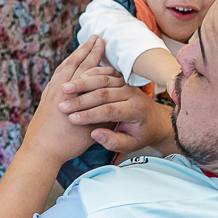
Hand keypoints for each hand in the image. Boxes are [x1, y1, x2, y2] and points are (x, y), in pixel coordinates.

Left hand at [23, 37, 106, 164]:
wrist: (41, 151)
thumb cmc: (68, 143)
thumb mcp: (91, 129)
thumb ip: (101, 112)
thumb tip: (112, 101)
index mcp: (73, 94)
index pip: (87, 68)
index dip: (96, 54)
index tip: (102, 42)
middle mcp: (60, 88)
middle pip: (75, 62)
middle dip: (86, 49)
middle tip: (95, 37)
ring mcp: (51, 91)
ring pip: (64, 67)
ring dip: (74, 55)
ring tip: (82, 47)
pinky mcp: (45, 97)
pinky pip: (56, 75)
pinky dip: (64, 66)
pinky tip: (66, 65)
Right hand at [59, 70, 174, 153]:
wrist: (155, 121)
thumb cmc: (140, 135)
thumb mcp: (130, 145)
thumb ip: (113, 142)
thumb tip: (94, 133)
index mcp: (135, 112)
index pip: (109, 111)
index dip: (89, 115)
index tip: (72, 119)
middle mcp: (132, 95)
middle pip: (104, 93)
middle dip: (81, 99)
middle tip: (62, 105)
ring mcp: (127, 85)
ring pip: (103, 80)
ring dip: (82, 83)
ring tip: (65, 88)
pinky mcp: (122, 79)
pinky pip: (107, 72)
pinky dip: (92, 72)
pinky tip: (77, 76)